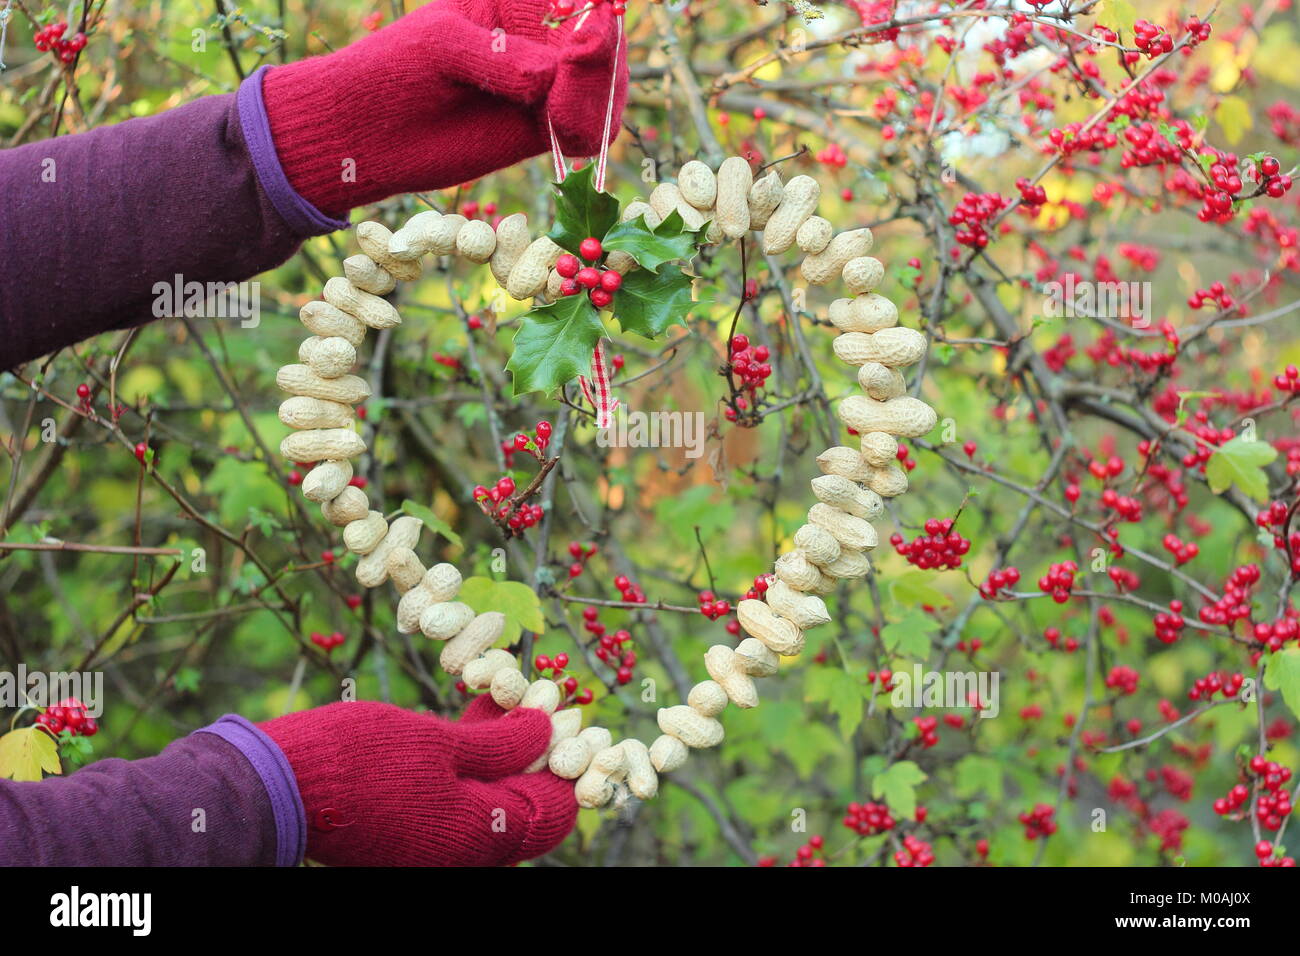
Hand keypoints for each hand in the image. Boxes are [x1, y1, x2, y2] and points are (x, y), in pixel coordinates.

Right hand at [260, 696, 576, 866]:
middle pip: (523, 805)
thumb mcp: (441, 742)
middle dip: (536, 751)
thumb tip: (547, 732)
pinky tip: (475, 714)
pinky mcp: (409, 831)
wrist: (276, 787)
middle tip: (541, 698)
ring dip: (505, 751)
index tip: (569, 714)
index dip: (567, 760)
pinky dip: (472, 761)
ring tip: (508, 696)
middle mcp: (461, 855)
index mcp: (479, 841)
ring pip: (490, 798)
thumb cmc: (361, 761)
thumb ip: (502, 745)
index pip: (552, 810)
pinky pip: (458, 798)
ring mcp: (434, 846)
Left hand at [261, 0, 627, 214]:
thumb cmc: (396, 69)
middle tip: (578, 67)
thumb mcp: (443, 45)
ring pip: (602, 89)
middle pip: (602, 43)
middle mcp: (541, 40)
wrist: (367, 131)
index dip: (596, 10)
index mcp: (520, 1)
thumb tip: (550, 78)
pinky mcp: (542, 131)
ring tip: (559, 111)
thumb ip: (499, 58)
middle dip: (601, 57)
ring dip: (597, 97)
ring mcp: (546, 86)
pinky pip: (586, 131)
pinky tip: (560, 131)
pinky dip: (585, 130)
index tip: (588, 30)